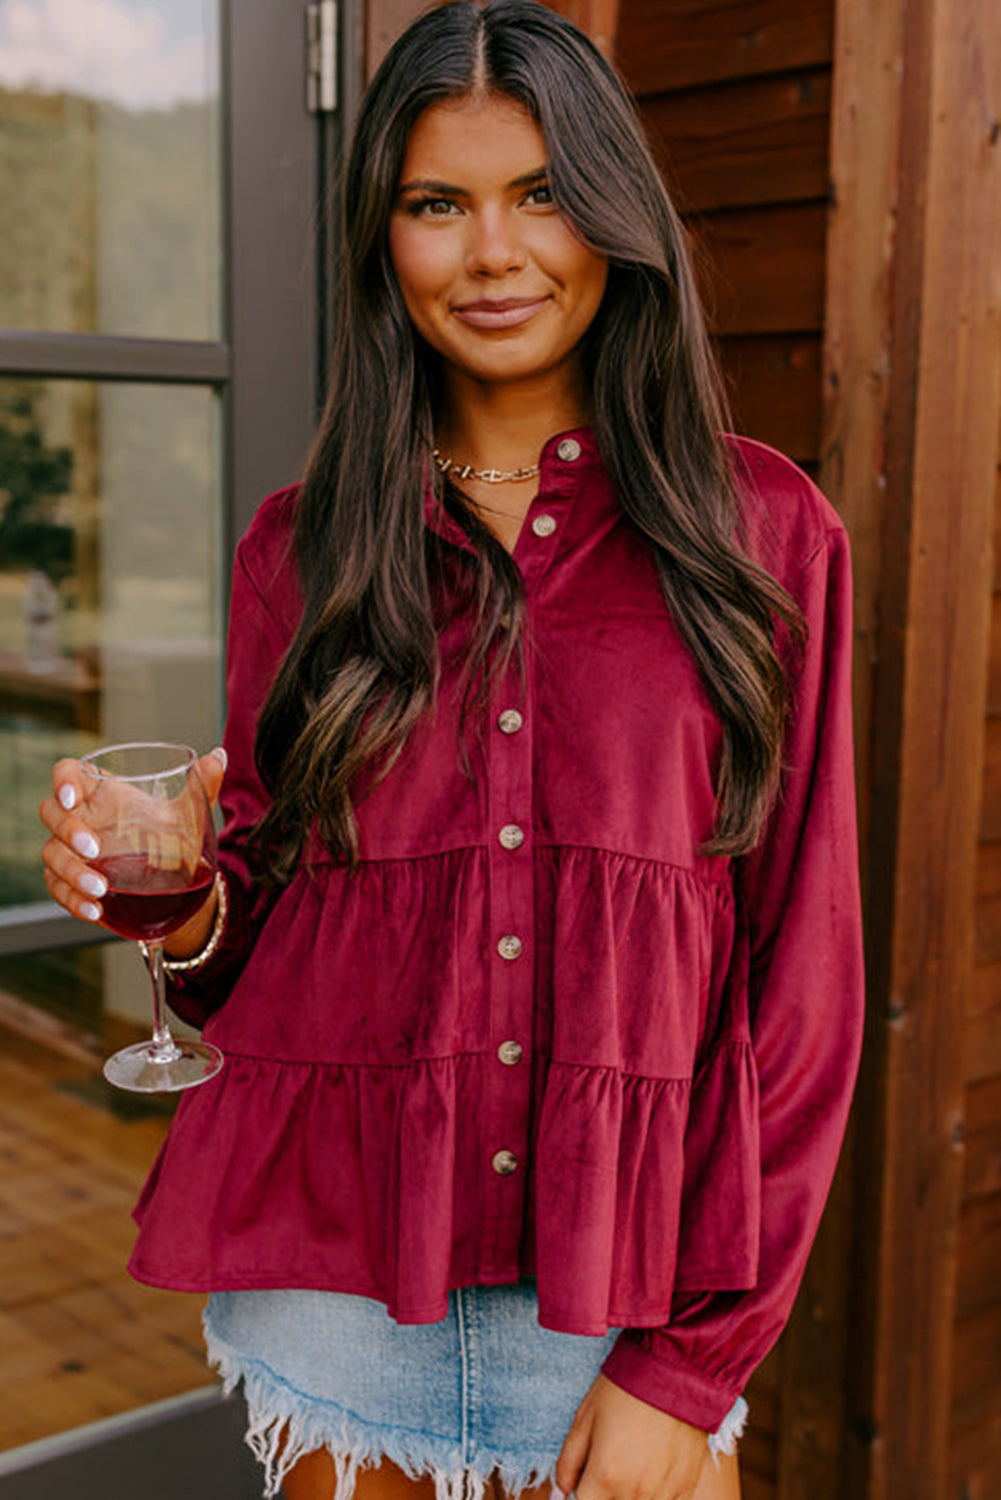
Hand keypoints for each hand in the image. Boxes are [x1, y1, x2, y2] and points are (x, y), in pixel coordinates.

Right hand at [39, 747, 226, 937]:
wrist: (172, 880)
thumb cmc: (169, 835)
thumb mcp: (187, 813)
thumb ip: (202, 785)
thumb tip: (219, 756)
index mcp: (101, 792)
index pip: (67, 772)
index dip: (62, 780)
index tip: (73, 797)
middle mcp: (80, 819)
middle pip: (50, 813)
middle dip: (67, 830)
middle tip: (95, 848)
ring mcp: (70, 851)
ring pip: (51, 854)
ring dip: (71, 871)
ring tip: (101, 887)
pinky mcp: (70, 881)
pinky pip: (57, 889)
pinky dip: (72, 899)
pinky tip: (95, 909)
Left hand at [555, 1374, 708, 1499]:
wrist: (674, 1370)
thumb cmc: (624, 1389)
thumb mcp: (585, 1418)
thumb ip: (567, 1462)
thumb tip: (559, 1494)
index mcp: (604, 1476)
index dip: (584, 1487)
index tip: (589, 1472)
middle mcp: (634, 1493)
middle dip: (606, 1491)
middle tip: (613, 1461)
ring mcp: (662, 1494)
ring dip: (630, 1494)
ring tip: (634, 1461)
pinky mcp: (686, 1488)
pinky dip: (655, 1495)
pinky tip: (653, 1469)